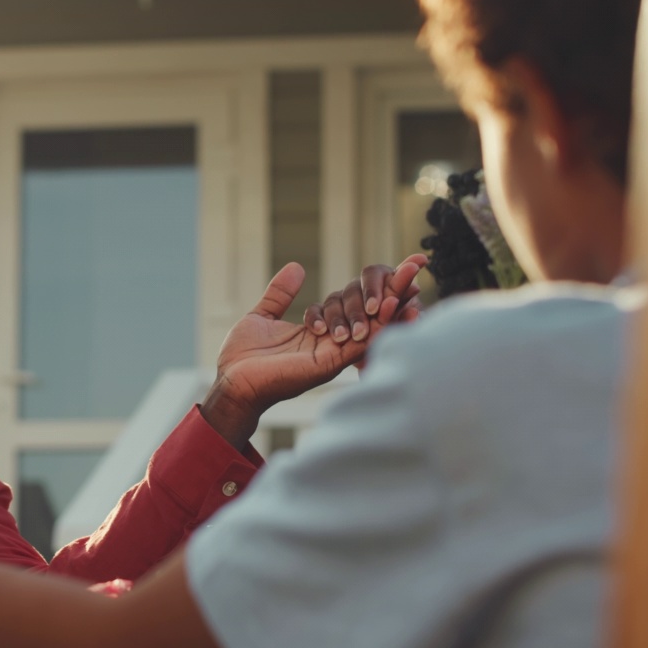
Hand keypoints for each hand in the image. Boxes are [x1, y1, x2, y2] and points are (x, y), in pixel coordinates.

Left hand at [200, 258, 421, 449]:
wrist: (231, 381)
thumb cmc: (242, 358)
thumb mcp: (262, 316)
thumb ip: (280, 294)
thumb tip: (296, 267)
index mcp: (321, 334)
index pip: (355, 307)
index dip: (376, 288)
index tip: (396, 266)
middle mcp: (332, 345)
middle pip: (372, 315)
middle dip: (395, 290)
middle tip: (416, 265)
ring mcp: (333, 355)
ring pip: (373, 327)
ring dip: (394, 302)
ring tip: (412, 277)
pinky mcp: (328, 363)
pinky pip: (360, 343)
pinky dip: (378, 324)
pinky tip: (392, 303)